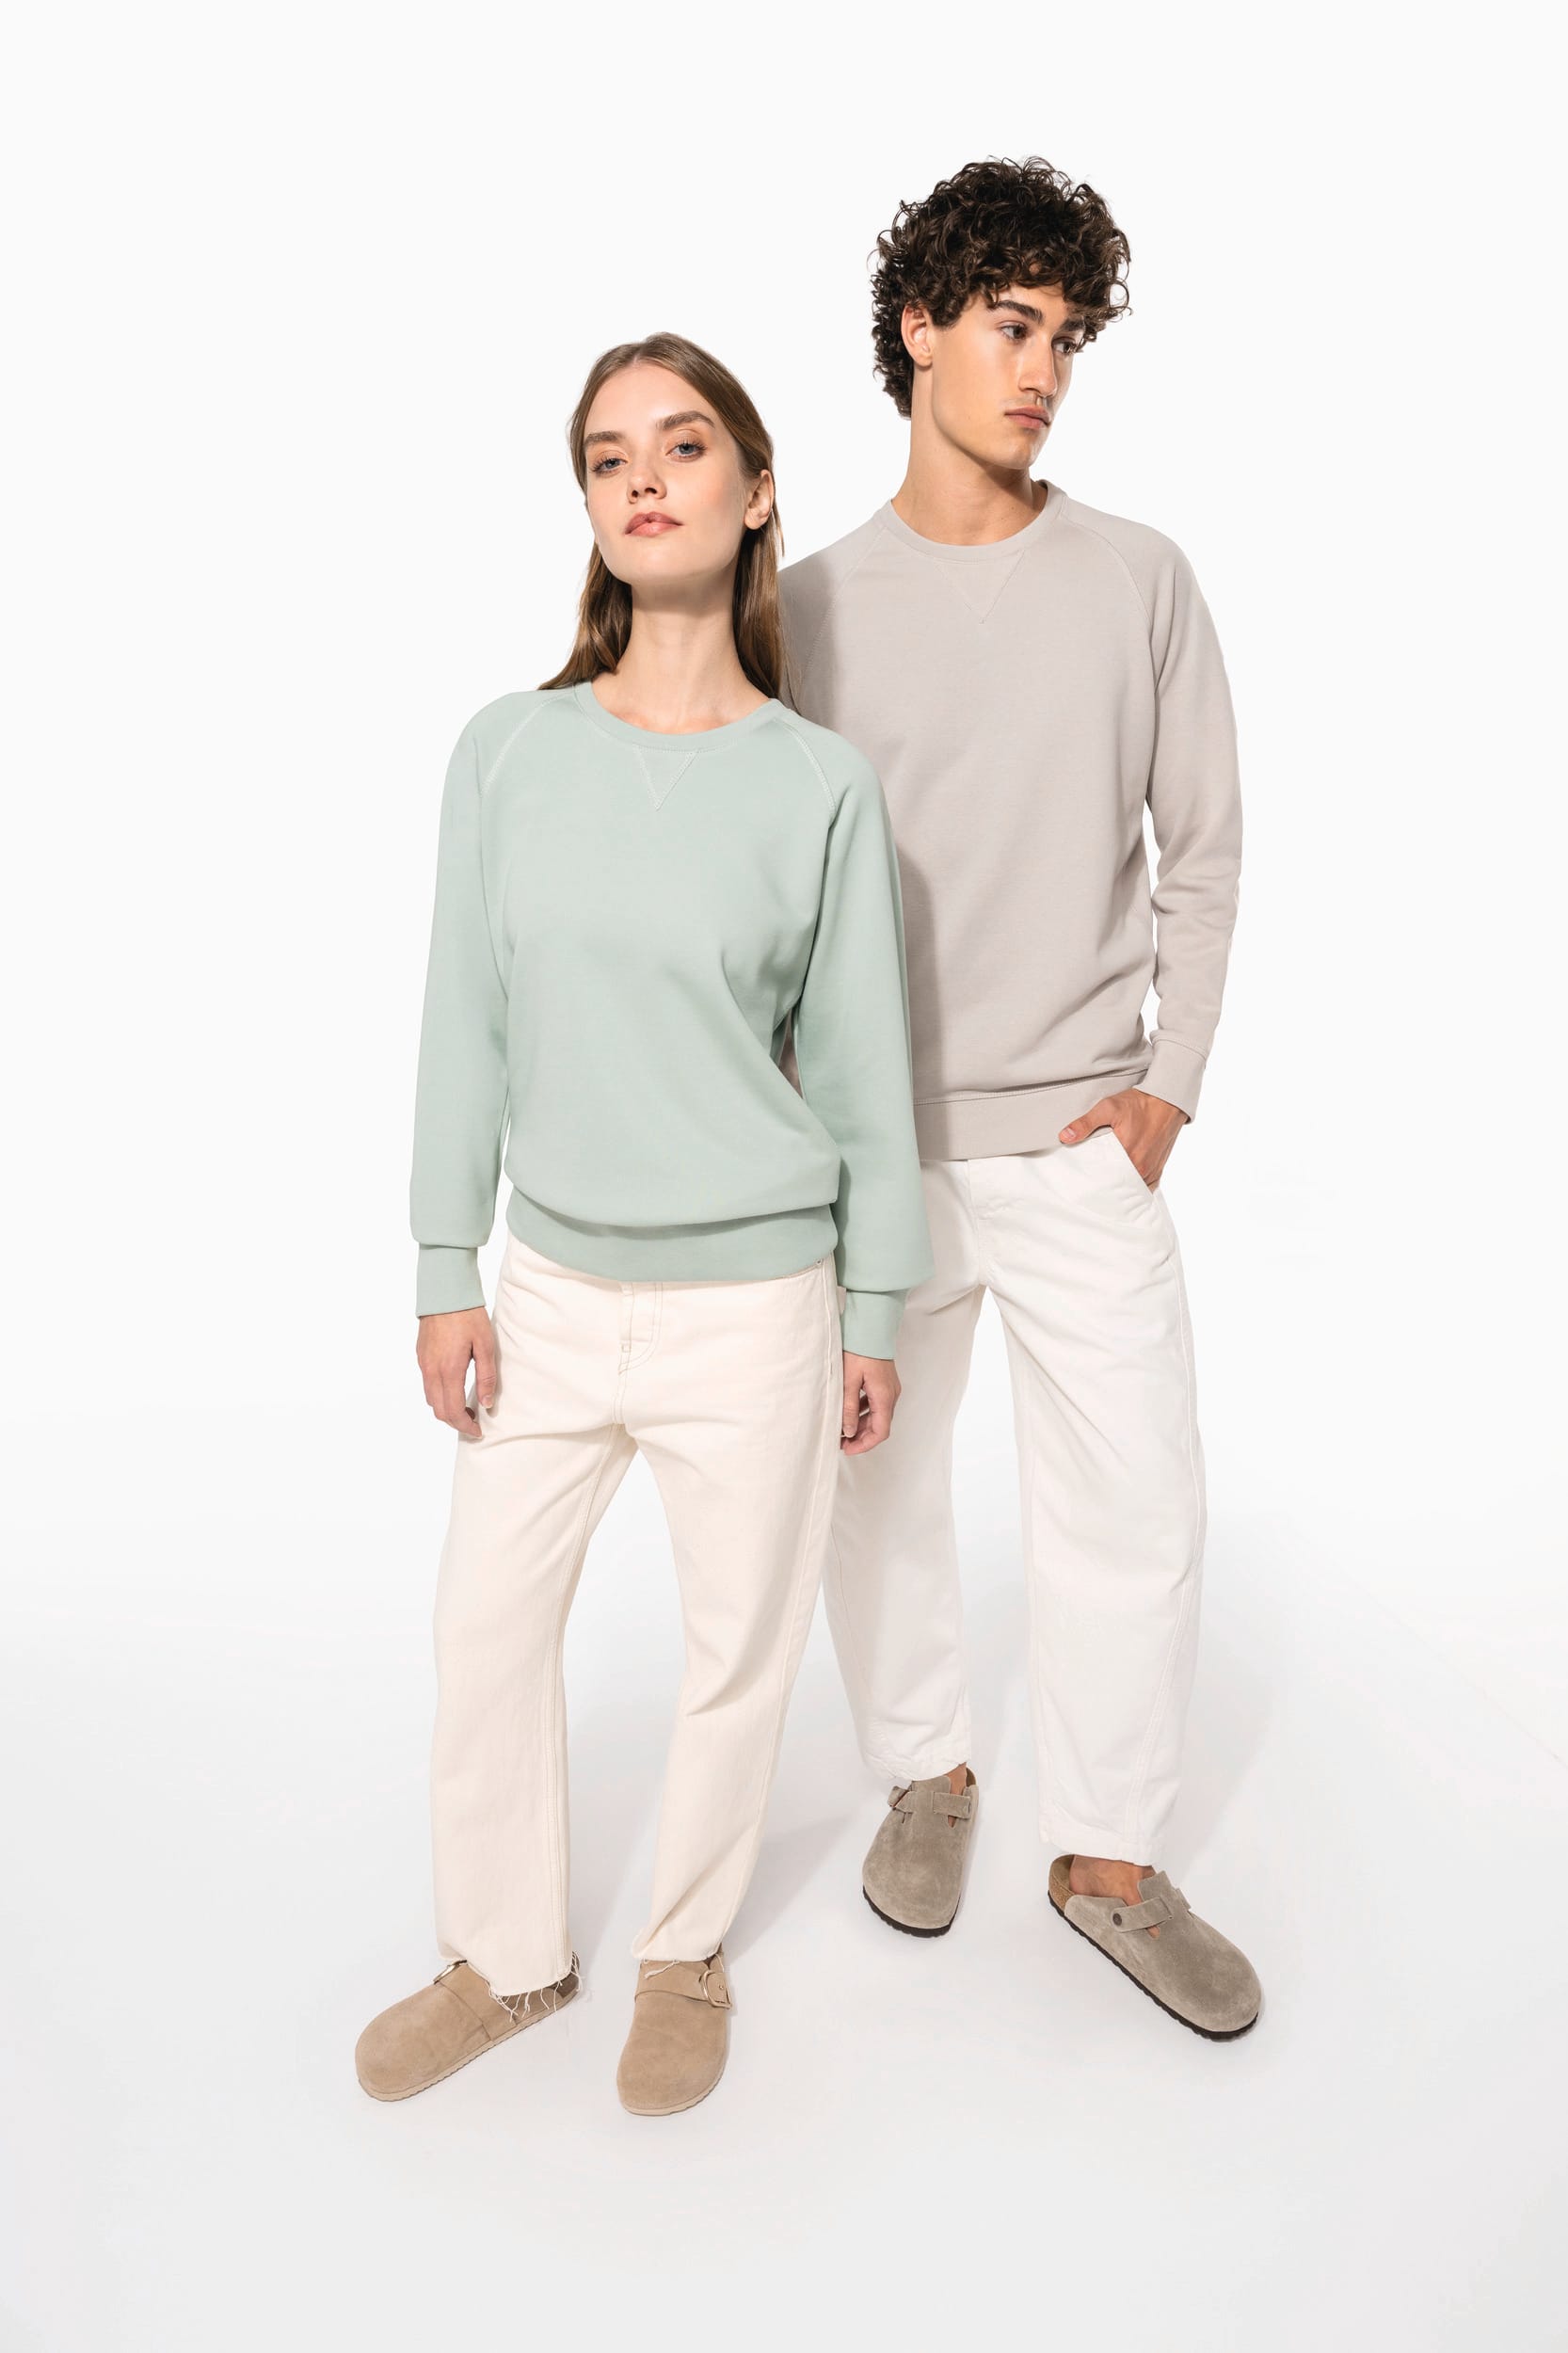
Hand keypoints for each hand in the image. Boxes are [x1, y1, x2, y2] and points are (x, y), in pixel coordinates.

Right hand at [416, 1306, 497, 1437]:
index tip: (478, 1431)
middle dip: (455, 1422)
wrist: (444, 1293)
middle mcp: (432, 1371)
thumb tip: (486, 1403)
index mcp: (449, 1370)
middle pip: (438, 1411)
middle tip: (473, 1422)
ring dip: (446, 1409)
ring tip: (465, 1407)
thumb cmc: (468, 1316)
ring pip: (430, 1399)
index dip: (465, 1426)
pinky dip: (439, 1395)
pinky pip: (427, 1385)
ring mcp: (424, 1364)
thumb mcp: (486, 1345)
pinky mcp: (421, 1357)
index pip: (452, 1411)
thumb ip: (487, 1377)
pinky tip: (454, 1388)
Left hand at [841, 1351, 900, 1454]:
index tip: (848, 1449)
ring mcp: (890, 1389)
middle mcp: (891, 1395)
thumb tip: (848, 1431)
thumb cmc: (859, 1350)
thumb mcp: (848, 1381)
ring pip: (878, 1416)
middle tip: (841, 1442)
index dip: (864, 1445)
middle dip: (861, 1437)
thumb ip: (849, 1408)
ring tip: (842, 1429)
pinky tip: (850, 1412)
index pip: (880, 1432)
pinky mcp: (885, 1383)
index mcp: (884, 1397)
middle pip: (880, 1426)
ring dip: (862, 1425)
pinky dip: (864, 1413)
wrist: (870, 1328)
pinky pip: (877, 1404)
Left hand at [1058, 1087, 1188, 1188]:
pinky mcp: (1158, 1169)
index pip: (1104, 1179)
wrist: (1168, 1100)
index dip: (1092, 1181)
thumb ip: (1085, 1123)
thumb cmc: (1140, 1104)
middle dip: (1104, 1186)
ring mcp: (1151, 1171)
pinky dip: (1134, 1187)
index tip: (1081, 1181)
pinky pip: (1144, 1187)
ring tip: (1105, 1185)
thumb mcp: (1108, 1107)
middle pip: (1117, 1186)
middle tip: (1090, 1185)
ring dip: (1119, 1187)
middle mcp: (1141, 1168)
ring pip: (1131, 1188)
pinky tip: (1123, 1185)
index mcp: (1127, 1155)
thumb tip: (1065, 1137)